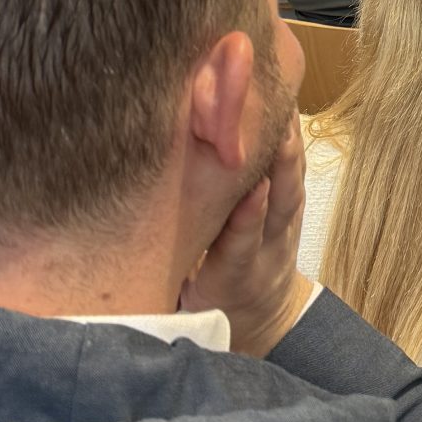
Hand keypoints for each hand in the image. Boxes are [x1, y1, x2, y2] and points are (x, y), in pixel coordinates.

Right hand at [182, 114, 313, 357]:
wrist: (262, 317)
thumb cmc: (212, 305)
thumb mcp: (186, 300)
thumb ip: (168, 273)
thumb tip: (125, 248)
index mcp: (235, 278)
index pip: (243, 247)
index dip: (249, 219)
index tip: (253, 189)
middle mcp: (267, 254)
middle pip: (280, 210)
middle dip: (280, 168)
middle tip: (276, 128)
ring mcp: (285, 233)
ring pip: (292, 188)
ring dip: (289, 148)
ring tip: (281, 103)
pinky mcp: (293, 215)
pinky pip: (297, 177)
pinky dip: (293, 144)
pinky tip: (288, 108)